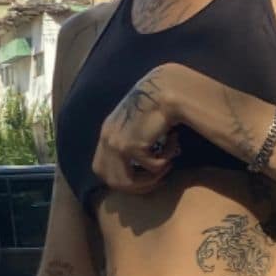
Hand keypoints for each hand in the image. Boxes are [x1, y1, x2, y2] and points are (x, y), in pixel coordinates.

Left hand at [92, 67, 180, 192]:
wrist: (166, 89)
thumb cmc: (158, 103)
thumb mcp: (136, 123)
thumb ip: (130, 138)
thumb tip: (136, 165)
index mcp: (107, 132)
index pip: (102, 168)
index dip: (121, 179)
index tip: (142, 178)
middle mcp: (107, 138)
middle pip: (112, 180)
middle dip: (136, 186)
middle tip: (157, 180)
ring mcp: (116, 143)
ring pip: (129, 182)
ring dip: (151, 180)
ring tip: (167, 166)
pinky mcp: (132, 146)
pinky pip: (152, 168)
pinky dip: (166, 161)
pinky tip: (174, 145)